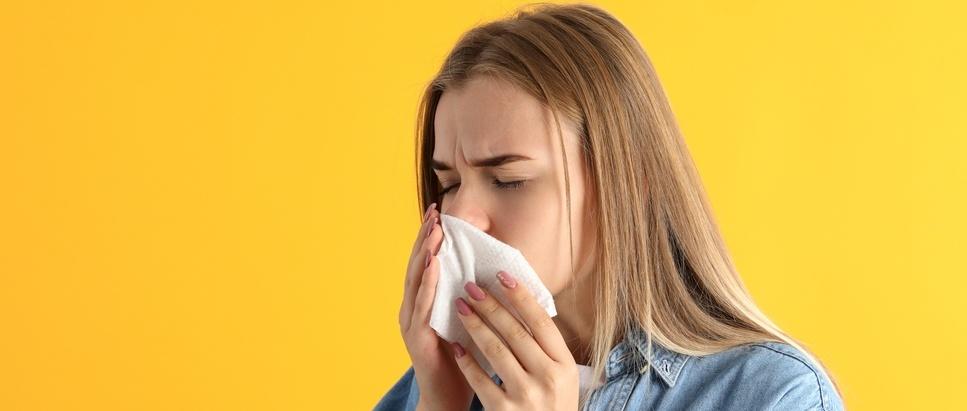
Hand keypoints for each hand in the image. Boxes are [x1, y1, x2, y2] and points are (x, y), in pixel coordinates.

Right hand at [398, 203, 473, 409]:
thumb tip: (487, 270)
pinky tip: (434, 265)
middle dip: (425, 237)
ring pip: (416, 280)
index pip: (426, 263)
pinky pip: (422, 305)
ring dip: (424, 254)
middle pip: (417, 266)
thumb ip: (468, 298)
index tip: (439, 213)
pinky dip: (427, 283)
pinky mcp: (416, 336)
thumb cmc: (460, 360)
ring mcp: (411, 322)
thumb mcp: (466, 321)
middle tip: (434, 212)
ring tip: (433, 231)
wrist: (448, 396)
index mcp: (424, 304)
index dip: (430, 238)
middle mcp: (412, 309)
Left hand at [451, 271, 578, 409]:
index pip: (541, 322)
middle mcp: (548, 378)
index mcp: (565, 365)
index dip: (521, 296)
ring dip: (475, 325)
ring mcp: (526, 396)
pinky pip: (480, 379)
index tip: (501, 275)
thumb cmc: (552, 405)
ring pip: (495, 350)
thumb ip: (546, 346)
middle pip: (515, 332)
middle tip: (471, 287)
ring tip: (460, 307)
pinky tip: (456, 346)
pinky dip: (466, 361)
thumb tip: (524, 301)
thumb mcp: (561, 376)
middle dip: (490, 305)